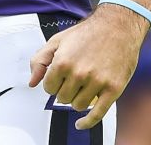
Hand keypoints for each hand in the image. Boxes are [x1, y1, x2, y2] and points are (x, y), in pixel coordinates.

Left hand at [28, 6, 148, 129]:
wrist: (118, 26)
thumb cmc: (88, 32)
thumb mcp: (58, 41)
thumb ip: (40, 60)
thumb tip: (32, 82)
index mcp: (63, 62)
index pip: (48, 88)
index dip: (53, 83)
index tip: (60, 78)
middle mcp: (79, 73)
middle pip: (62, 98)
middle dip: (65, 90)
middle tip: (74, 78)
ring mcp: (97, 82)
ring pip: (77, 105)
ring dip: (77, 99)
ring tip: (83, 86)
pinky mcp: (113, 89)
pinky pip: (97, 114)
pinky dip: (87, 122)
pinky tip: (80, 124)